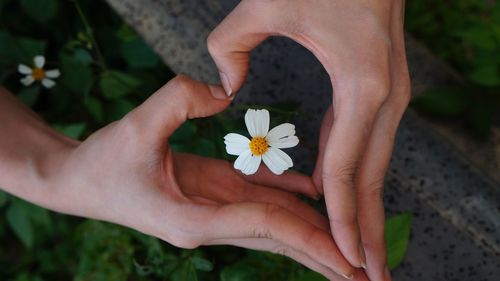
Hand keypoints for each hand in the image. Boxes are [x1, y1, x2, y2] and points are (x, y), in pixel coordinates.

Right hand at [47, 75, 356, 278]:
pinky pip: (260, 199)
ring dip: (313, 235)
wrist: (80, 181)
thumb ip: (178, 100)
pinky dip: (291, 198)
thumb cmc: (102, 162)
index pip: (264, 224)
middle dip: (323, 256)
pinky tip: (317, 196)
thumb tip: (223, 92)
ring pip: (275, 224)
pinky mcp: (214, 194)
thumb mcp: (135, 127)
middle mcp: (212, 223)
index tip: (346, 254)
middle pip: (280, 239)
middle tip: (366, 275)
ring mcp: (215, 210)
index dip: (308, 234)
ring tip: (351, 250)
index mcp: (195, 221)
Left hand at [207, 1, 410, 279]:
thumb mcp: (266, 3)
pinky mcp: (380, 88)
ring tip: (358, 248)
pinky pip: (362, 141)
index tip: (341, 257)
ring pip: (372, 164)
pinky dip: (349, 172)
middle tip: (368, 276)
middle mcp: (386, 96)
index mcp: (362, 83)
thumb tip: (224, 88)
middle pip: (370, 178)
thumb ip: (229, 46)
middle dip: (368, 231)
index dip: (341, 216)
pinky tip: (332, 193)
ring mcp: (390, 93)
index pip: (345, 166)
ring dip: (364, 208)